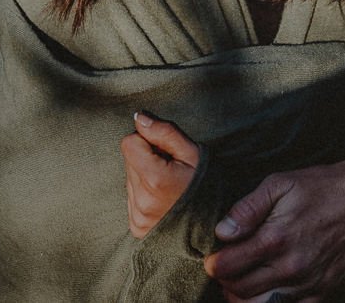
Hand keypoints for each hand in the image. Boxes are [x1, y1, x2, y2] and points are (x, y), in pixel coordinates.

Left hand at [120, 111, 199, 237]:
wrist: (215, 223)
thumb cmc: (206, 184)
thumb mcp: (192, 152)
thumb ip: (164, 132)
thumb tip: (139, 118)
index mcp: (155, 180)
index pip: (129, 142)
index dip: (147, 140)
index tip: (165, 150)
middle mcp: (142, 201)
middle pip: (129, 159)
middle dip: (146, 157)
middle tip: (170, 167)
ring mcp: (138, 217)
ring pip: (129, 178)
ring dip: (145, 175)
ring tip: (169, 184)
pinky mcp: (136, 227)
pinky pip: (131, 197)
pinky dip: (144, 192)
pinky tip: (163, 197)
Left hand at [203, 158, 344, 302]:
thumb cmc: (322, 187)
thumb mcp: (280, 183)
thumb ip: (247, 208)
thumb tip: (222, 232)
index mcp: (275, 238)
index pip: (229, 266)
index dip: (214, 265)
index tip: (212, 259)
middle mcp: (291, 267)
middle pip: (241, 290)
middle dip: (226, 282)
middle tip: (225, 270)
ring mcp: (308, 283)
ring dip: (245, 298)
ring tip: (243, 282)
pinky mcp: (323, 291)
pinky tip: (268, 293)